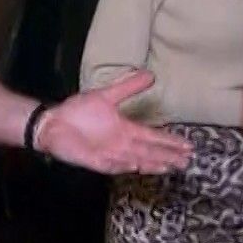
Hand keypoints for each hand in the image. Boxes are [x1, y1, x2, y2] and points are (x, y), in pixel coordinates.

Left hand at [36, 69, 192, 174]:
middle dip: (168, 157)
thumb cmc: (78, 111)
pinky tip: (136, 167)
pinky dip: (123, 166)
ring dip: (152, 164)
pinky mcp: (95, 161)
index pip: (153, 137)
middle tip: (187, 162)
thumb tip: (151, 75)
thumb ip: (128, 87)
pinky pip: (112, 165)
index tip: (188, 146)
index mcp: (126, 130)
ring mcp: (109, 154)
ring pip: (136, 161)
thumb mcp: (106, 95)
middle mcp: (121, 145)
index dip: (170, 142)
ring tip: (169, 167)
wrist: (53, 122)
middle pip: (150, 152)